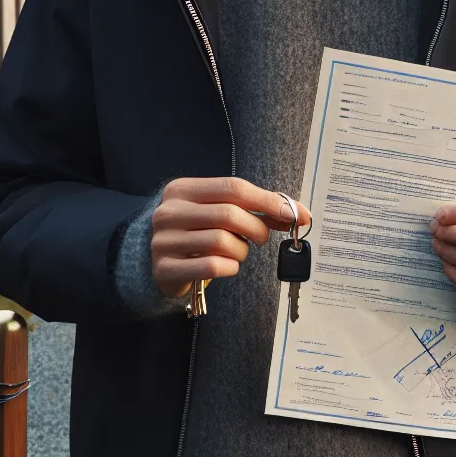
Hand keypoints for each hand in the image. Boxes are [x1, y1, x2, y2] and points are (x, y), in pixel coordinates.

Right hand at [151, 177, 309, 298]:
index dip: (267, 200)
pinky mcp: (164, 268)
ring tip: (237, 252)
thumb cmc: (196, 233)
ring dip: (241, 251)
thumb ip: (253, 209)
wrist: (157, 263)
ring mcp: (163, 240)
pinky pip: (211, 267)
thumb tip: (298, 212)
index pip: (233, 188)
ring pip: (222, 242)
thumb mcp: (218, 213)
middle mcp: (169, 212)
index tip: (294, 213)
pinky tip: (226, 266)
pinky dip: (229, 267)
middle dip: (256, 228)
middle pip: (229, 214)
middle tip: (261, 237)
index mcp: (182, 189)